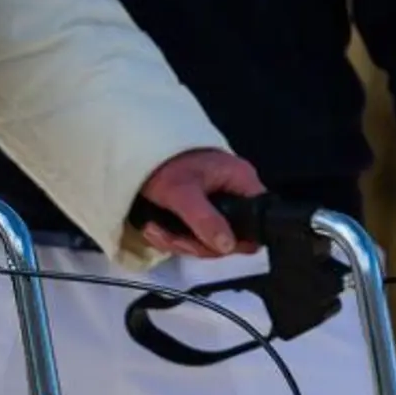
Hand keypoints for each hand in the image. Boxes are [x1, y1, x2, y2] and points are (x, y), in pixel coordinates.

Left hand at [135, 149, 266, 258]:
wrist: (137, 147)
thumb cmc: (164, 162)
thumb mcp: (182, 192)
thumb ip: (205, 220)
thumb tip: (227, 247)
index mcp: (241, 182)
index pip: (258, 220)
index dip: (239, 241)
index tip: (211, 246)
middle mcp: (234, 194)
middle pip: (229, 239)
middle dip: (195, 245)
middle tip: (170, 238)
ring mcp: (217, 205)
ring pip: (207, 242)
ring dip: (178, 242)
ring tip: (153, 231)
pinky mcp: (199, 213)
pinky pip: (193, 236)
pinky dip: (172, 238)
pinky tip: (153, 229)